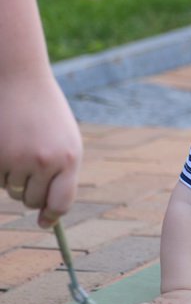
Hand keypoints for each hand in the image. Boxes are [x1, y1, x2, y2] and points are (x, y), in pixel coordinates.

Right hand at [0, 75, 81, 227]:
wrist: (20, 80)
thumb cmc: (47, 115)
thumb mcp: (66, 141)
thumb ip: (62, 175)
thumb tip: (47, 216)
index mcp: (69, 159)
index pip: (61, 203)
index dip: (52, 216)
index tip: (44, 222)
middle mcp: (45, 162)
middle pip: (33, 200)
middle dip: (31, 191)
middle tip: (32, 164)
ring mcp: (18, 159)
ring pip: (12, 191)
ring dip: (15, 178)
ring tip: (21, 147)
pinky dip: (0, 169)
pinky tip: (7, 144)